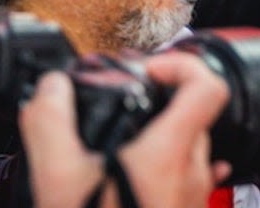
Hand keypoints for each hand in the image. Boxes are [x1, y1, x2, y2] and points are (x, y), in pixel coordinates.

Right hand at [18, 52, 231, 207]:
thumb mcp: (59, 180)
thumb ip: (51, 125)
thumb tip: (53, 90)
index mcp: (171, 153)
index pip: (207, 85)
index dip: (180, 65)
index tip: (147, 72)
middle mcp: (193, 173)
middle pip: (192, 116)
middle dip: (157, 106)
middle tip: (122, 109)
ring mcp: (195, 198)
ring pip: (188, 151)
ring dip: (158, 142)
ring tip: (117, 151)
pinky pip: (186, 182)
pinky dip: (164, 171)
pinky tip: (138, 179)